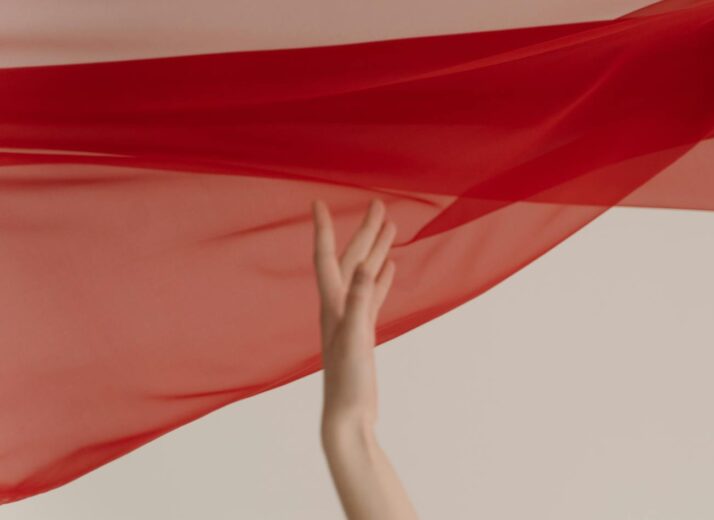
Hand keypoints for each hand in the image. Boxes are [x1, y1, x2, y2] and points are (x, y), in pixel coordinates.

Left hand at [312, 198, 396, 430]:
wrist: (347, 415)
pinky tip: (389, 267)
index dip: (323, 230)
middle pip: (351, 259)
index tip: (318, 202)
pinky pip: (373, 295)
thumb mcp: (355, 337)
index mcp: (333, 305)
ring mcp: (351, 318)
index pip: (326, 258)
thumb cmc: (348, 382)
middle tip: (379, 204)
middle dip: (364, 231)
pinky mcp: (363, 331)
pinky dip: (381, 278)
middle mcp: (338, 306)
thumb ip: (360, 300)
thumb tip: (366, 265)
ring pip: (364, 274)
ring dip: (375, 250)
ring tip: (391, 226)